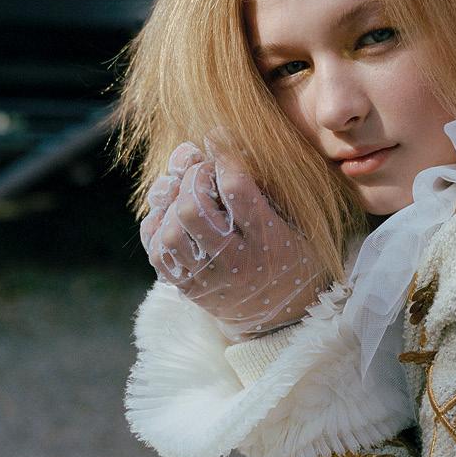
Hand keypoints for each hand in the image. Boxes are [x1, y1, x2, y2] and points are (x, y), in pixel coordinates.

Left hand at [139, 141, 327, 339]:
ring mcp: (208, 278)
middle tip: (202, 170)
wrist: (282, 319)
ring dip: (173, 203)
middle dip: (193, 178)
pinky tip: (172, 215)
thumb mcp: (298, 223)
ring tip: (187, 193)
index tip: (217, 137)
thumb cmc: (293, 257)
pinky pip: (158, 254)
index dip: (223, 155)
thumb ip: (268, 188)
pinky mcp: (189, 288)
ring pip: (171, 233)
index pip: (237, 189)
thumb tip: (224, 148)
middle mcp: (236, 262)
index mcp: (270, 240)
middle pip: (193, 210)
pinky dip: (158, 226)